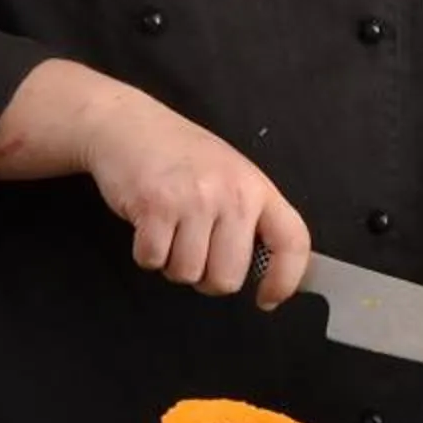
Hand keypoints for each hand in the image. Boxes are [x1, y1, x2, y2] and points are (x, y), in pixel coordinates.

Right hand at [79, 87, 311, 307]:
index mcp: (257, 188)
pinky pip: (152, 261)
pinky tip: (149, 224)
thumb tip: (264, 270)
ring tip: (170, 230)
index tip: (269, 297)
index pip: (292, 242)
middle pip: (228, 278)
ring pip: (187, 274)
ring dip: (173, 263)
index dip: (286, 279)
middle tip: (196, 251)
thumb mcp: (232, 176)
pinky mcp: (154, 206)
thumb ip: (250, 218)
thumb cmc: (182, 156)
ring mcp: (193, 200)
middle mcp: (231, 194)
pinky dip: (146, 253)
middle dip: (207, 278)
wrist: (129, 124)